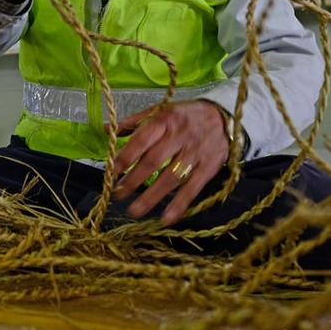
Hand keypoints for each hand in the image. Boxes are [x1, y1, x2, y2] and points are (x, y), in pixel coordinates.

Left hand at [111, 101, 228, 224]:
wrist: (224, 117)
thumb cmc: (185, 115)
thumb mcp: (160, 110)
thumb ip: (134, 122)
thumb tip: (106, 129)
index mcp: (165, 120)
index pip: (142, 140)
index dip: (126, 157)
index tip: (111, 172)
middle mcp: (180, 137)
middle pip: (154, 161)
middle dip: (134, 180)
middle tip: (117, 194)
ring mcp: (195, 154)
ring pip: (171, 178)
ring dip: (151, 197)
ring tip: (134, 210)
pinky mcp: (209, 168)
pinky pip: (193, 189)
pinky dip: (179, 205)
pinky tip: (166, 219)